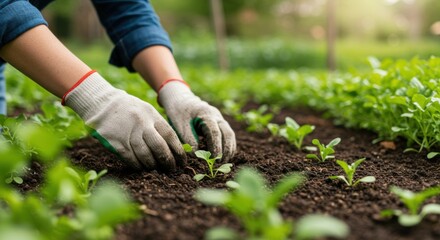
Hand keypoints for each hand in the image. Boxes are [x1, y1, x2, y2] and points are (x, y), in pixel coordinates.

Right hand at [63, 71, 185, 170]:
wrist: (102, 104)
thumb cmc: (129, 110)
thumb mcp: (146, 111)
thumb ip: (158, 126)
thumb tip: (174, 147)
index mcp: (152, 115)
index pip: (170, 135)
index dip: (178, 150)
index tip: (183, 161)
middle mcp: (142, 124)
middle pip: (159, 147)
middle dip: (168, 161)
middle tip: (172, 169)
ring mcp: (129, 133)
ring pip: (145, 155)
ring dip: (153, 165)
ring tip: (156, 169)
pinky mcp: (117, 142)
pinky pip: (131, 158)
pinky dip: (138, 165)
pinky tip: (141, 168)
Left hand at [158, 80, 235, 161]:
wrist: (180, 100)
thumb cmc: (178, 112)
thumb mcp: (180, 125)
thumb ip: (188, 139)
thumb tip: (197, 155)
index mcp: (206, 114)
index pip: (215, 132)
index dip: (216, 147)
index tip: (214, 159)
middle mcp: (217, 116)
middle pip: (227, 133)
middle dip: (226, 150)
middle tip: (221, 163)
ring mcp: (220, 119)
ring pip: (230, 135)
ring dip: (229, 149)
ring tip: (224, 163)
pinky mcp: (219, 123)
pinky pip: (228, 135)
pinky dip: (228, 146)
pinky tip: (225, 156)